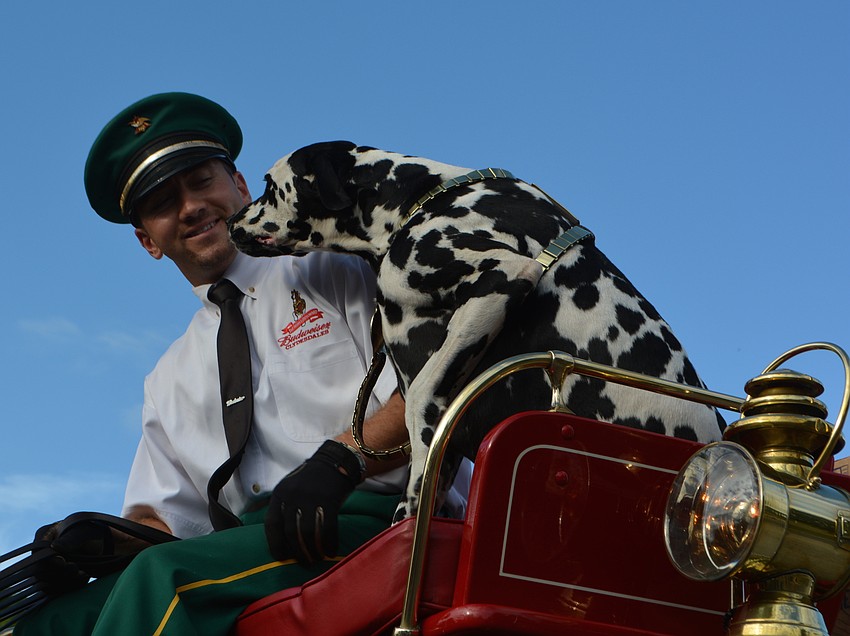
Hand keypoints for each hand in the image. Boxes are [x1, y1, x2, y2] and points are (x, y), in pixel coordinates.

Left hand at [264, 440, 363, 563]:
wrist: (335, 461)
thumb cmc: (312, 480)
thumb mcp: (290, 489)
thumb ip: (284, 508)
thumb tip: (281, 539)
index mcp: (280, 494)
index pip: (272, 524)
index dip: (275, 544)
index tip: (282, 557)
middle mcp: (292, 496)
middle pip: (291, 532)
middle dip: (298, 552)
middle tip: (305, 562)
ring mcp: (311, 497)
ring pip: (309, 533)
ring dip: (313, 550)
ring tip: (317, 558)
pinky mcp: (329, 500)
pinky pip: (327, 528)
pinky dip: (329, 543)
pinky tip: (331, 551)